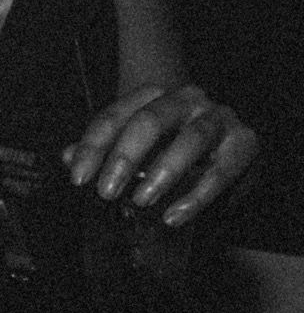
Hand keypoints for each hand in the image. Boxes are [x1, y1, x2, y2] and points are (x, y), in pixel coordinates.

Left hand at [64, 84, 257, 227]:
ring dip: (163, 172)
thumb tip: (67, 157)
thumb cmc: (171, 147)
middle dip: (124, 157)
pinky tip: (175, 215)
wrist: (226, 148)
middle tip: (106, 191)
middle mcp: (185, 99)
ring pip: (192, 139)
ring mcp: (218, 117)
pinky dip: (197, 195)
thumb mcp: (136, 149)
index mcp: (152, 96)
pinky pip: (222, 169)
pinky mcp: (245, 141)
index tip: (78, 177)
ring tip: (142, 202)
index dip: (92, 147)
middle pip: (150, 121)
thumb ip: (104, 151)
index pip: (114, 117)